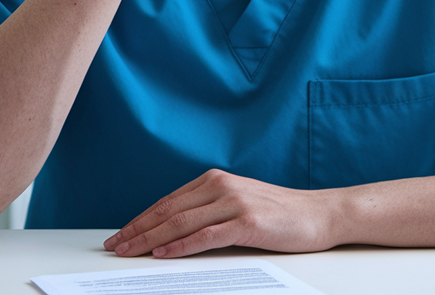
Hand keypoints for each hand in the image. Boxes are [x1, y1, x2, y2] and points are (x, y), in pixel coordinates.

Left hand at [103, 169, 337, 258]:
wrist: (320, 214)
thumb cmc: (280, 214)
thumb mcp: (238, 204)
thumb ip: (208, 210)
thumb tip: (171, 232)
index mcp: (216, 179)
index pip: (168, 201)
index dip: (140, 219)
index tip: (120, 234)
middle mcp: (221, 185)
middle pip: (168, 211)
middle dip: (137, 229)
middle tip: (114, 246)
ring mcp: (234, 202)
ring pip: (181, 222)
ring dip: (150, 239)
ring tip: (129, 251)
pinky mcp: (247, 222)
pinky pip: (206, 236)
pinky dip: (181, 246)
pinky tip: (163, 254)